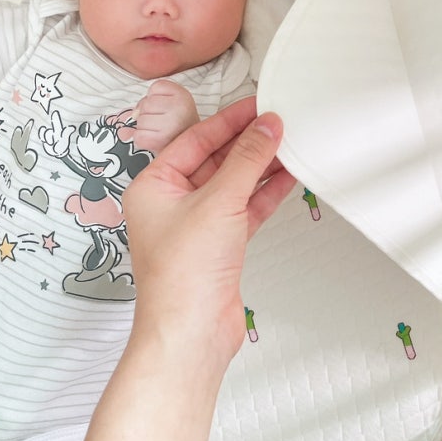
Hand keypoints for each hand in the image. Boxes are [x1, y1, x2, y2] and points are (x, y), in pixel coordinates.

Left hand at [123, 97, 294, 361]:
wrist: (191, 333)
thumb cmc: (181, 278)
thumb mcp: (218, 203)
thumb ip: (246, 160)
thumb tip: (265, 128)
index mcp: (153, 187)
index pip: (195, 140)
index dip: (229, 121)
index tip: (257, 107)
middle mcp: (171, 203)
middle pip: (215, 159)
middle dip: (248, 142)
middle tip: (277, 123)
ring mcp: (197, 225)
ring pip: (233, 183)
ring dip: (260, 166)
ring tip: (288, 144)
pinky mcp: (219, 244)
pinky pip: (245, 207)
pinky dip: (265, 192)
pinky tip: (285, 177)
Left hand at [133, 79, 198, 153]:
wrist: (188, 149)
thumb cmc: (176, 124)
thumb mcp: (170, 103)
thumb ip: (149, 100)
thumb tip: (134, 115)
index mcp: (184, 95)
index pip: (156, 87)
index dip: (157, 98)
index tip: (169, 109)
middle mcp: (181, 108)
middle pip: (147, 103)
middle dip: (149, 113)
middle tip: (164, 122)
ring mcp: (172, 125)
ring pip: (140, 120)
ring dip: (145, 127)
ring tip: (161, 131)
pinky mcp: (161, 141)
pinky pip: (138, 135)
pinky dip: (142, 139)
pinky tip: (156, 140)